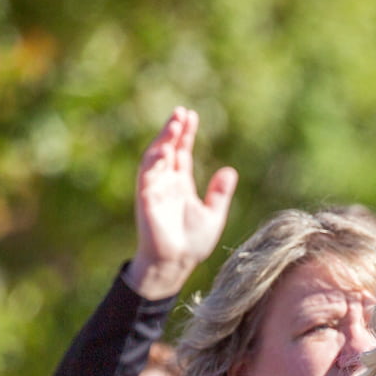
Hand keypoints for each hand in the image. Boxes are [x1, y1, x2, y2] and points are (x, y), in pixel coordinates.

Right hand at [124, 106, 236, 299]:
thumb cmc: (193, 243)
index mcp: (181, 185)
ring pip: (156, 157)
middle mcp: (167, 183)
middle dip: (173, 130)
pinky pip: (147, 175)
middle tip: (181, 112)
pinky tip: (164, 148)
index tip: (191, 116)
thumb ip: (219, 193)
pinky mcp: (146, 198)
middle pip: (168, 149)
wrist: (177, 263)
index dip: (186, 135)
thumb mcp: (213, 214)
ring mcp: (155, 189)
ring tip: (174, 123)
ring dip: (163, 140)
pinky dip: (154, 160)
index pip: (182, 153)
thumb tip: (230, 171)